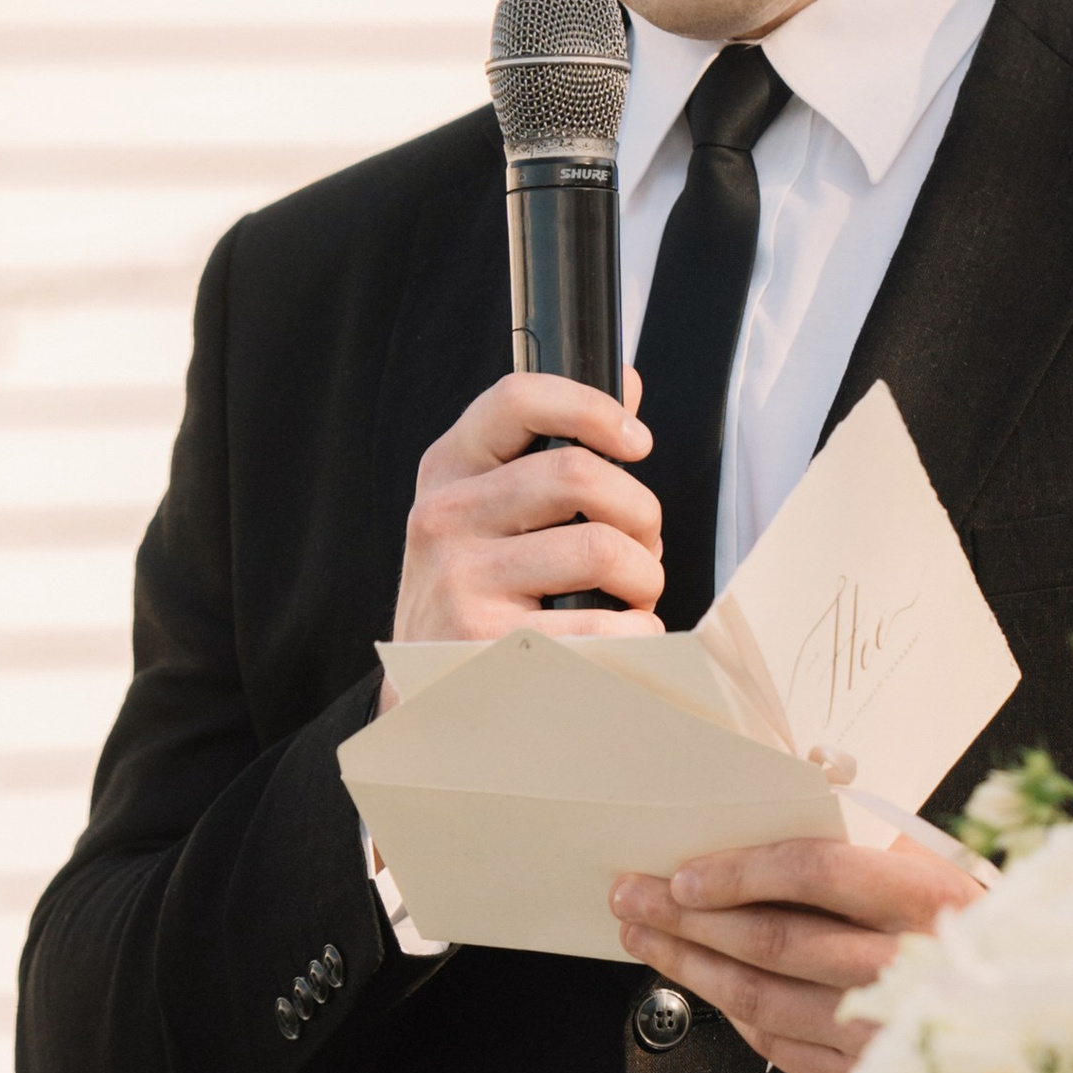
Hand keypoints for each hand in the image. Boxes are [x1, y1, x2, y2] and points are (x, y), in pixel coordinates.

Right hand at [384, 372, 660, 699]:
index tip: (637, 442)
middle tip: (644, 545)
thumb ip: (555, 449)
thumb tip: (624, 383)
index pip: (517, 399)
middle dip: (640, 511)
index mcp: (450, 468)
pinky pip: (605, 626)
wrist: (429, 688)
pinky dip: (637, 632)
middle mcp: (445, 516)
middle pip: (578, 475)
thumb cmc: (480, 589)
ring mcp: (460, 580)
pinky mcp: (488, 644)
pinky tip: (620, 638)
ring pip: (602, 549)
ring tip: (631, 596)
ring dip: (644, 577)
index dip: (592, 408)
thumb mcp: (493, 508)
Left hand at [611, 833, 983, 1072]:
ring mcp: (887, 1031)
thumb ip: (881, 846)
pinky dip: (737, 1016)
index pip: (814, 872)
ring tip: (650, 939)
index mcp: (931, 900)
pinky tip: (708, 988)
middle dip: (687, 916)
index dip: (738, 871)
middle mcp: (906, 968)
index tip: (684, 870)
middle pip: (771, 938)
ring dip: (693, 967)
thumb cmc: (998, 937)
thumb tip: (799, 801)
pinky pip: (782, 1047)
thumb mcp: (954, 872)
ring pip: (762, 998)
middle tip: (636, 897)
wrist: (1047, 1027)